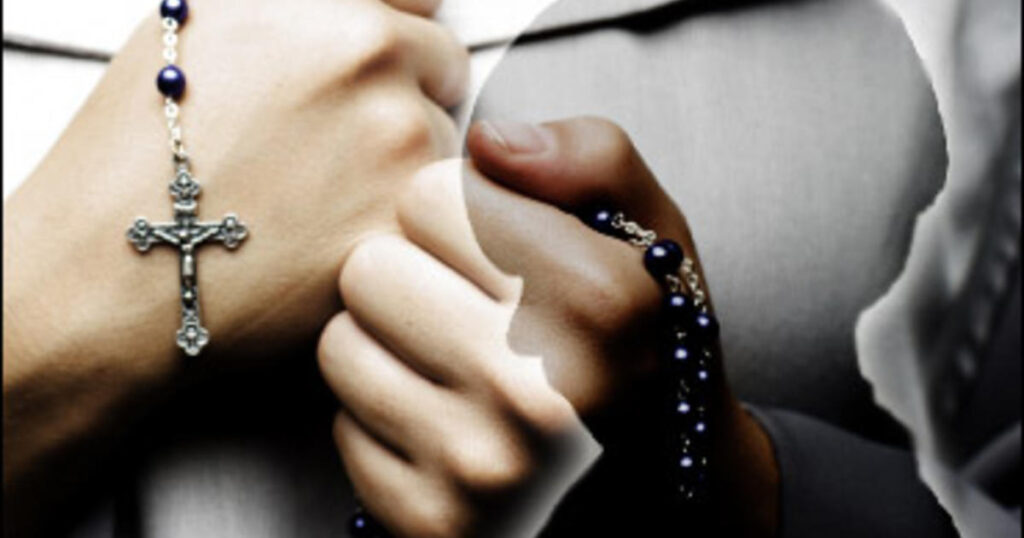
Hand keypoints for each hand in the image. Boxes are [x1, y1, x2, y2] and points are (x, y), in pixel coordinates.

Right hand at [3, 0, 465, 532]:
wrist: (109, 276)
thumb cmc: (137, 161)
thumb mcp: (203, 35)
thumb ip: (300, 17)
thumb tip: (367, 15)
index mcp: (321, 3)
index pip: (421, 0)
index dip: (403, 39)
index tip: (386, 70)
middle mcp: (367, 53)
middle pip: (444, 68)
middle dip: (411, 101)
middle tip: (348, 153)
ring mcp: (398, 136)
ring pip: (446, 145)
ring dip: (411, 168)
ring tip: (328, 206)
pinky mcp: (407, 220)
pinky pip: (442, 215)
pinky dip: (406, 229)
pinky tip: (341, 245)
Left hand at [319, 117, 778, 535]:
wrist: (661, 479)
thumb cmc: (643, 341)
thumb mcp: (653, 229)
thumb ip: (589, 154)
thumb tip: (489, 141)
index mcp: (596, 302)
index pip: (427, 195)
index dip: (461, 211)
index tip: (497, 245)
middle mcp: (538, 393)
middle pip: (370, 267)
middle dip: (415, 274)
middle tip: (472, 306)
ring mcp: (481, 469)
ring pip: (340, 343)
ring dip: (390, 343)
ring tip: (457, 359)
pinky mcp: (432, 522)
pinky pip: (341, 423)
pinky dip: (385, 416)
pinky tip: (447, 417)